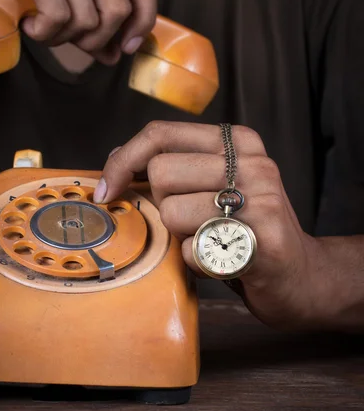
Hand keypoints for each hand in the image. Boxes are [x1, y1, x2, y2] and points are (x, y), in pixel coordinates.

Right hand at [0, 0, 156, 63]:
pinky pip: (59, 17)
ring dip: (63, 39)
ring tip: (40, 28)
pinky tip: (27, 24)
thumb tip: (116, 55)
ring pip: (88, 19)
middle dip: (95, 41)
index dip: (143, 20)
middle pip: (118, 10)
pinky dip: (43, 33)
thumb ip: (90, 20)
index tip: (125, 47)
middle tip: (66, 40)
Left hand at [94, 121, 328, 330]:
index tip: (107, 190)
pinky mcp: (263, 238)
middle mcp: (251, 162)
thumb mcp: (217, 185)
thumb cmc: (246, 231)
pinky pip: (193, 249)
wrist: (304, 277)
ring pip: (172, 212)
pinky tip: (222, 261)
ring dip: (179, 236)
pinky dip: (196, 262)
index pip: (160, 133)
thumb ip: (178, 167)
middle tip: (191, 221)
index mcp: (237, 141)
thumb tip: (116, 160)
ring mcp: (261, 197)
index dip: (123, 160)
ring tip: (210, 240)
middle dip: (162, 206)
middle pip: (160, 173)